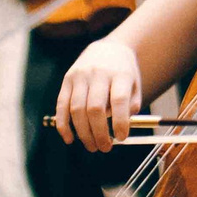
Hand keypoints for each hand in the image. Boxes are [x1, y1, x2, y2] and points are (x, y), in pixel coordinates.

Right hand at [55, 37, 142, 152]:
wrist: (107, 49)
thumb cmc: (123, 74)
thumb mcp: (134, 86)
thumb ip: (130, 107)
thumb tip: (119, 131)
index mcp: (120, 74)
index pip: (119, 100)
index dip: (120, 122)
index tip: (121, 137)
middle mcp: (98, 73)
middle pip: (95, 108)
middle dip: (99, 133)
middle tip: (105, 147)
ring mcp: (80, 76)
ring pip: (77, 109)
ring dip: (83, 133)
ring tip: (92, 146)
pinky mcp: (67, 80)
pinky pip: (61, 105)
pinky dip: (63, 125)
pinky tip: (69, 138)